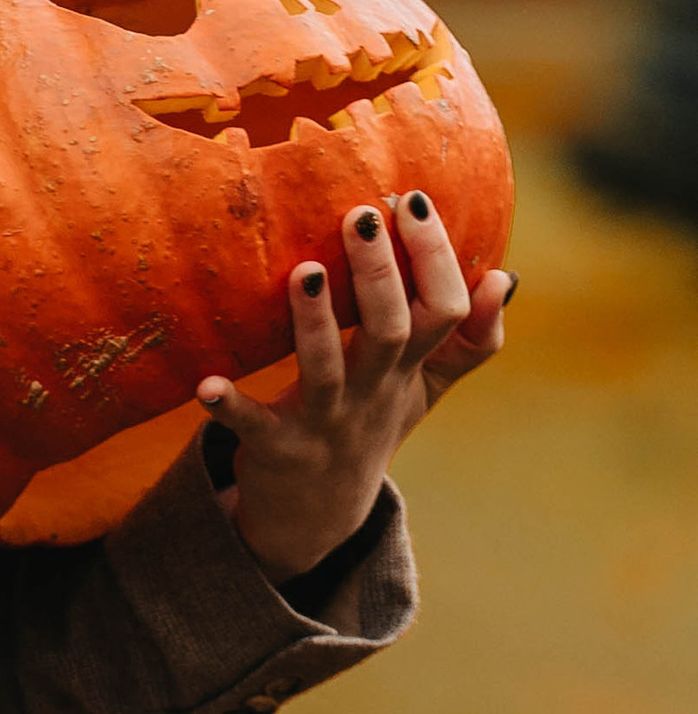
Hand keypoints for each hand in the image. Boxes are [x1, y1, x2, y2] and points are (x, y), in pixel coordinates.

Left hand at [200, 190, 513, 584]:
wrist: (318, 515)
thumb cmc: (372, 423)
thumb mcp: (425, 385)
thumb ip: (468, 337)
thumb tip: (505, 276)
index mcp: (407, 367)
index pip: (444, 311)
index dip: (436, 259)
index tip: (415, 198)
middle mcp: (372, 390)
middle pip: (390, 330)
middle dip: (378, 272)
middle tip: (361, 213)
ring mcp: (324, 421)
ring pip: (325, 369)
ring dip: (315, 322)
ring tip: (303, 271)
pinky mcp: (275, 447)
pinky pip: (252, 426)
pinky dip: (230, 407)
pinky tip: (207, 385)